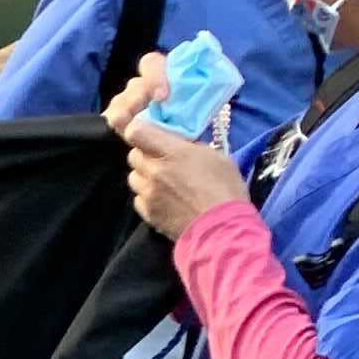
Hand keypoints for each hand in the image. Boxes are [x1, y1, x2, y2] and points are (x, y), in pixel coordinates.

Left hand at [107, 57, 248, 240]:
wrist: (221, 229)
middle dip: (146, 153)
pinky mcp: (147, 214)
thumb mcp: (216, 157)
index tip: (150, 132)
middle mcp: (154, 171)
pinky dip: (146, 195)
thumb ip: (191, 147)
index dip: (140, 129)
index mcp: (171, 152)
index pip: (136, 131)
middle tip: (164, 157)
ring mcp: (148, 194)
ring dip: (145, 175)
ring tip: (163, 179)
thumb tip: (181, 144)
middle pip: (134, 155)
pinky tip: (163, 198)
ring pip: (134, 177)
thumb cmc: (225, 189)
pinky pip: (138, 198)